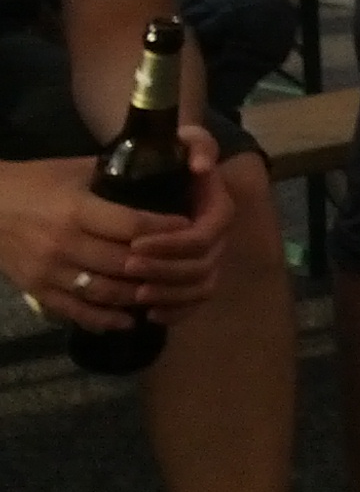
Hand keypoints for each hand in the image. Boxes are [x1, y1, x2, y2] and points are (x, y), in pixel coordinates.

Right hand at [0, 152, 197, 334]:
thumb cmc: (36, 181)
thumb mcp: (77, 171)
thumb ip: (116, 175)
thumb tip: (162, 172)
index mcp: (77, 210)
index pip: (133, 224)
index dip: (166, 228)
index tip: (190, 226)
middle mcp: (64, 244)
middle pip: (124, 262)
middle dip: (160, 266)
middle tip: (187, 265)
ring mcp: (49, 272)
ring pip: (104, 292)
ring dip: (138, 296)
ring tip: (165, 293)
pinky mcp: (38, 290)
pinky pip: (76, 311)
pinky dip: (105, 319)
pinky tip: (129, 320)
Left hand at [118, 128, 233, 321]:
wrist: (167, 174)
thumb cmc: (173, 159)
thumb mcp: (186, 141)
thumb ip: (198, 143)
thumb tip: (200, 166)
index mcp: (220, 210)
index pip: (203, 235)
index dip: (173, 244)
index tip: (137, 243)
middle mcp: (220, 238)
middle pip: (201, 266)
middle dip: (164, 270)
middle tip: (127, 267)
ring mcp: (210, 260)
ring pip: (200, 288)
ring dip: (169, 294)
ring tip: (135, 294)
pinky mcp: (196, 278)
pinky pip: (195, 304)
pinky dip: (176, 313)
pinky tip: (148, 315)